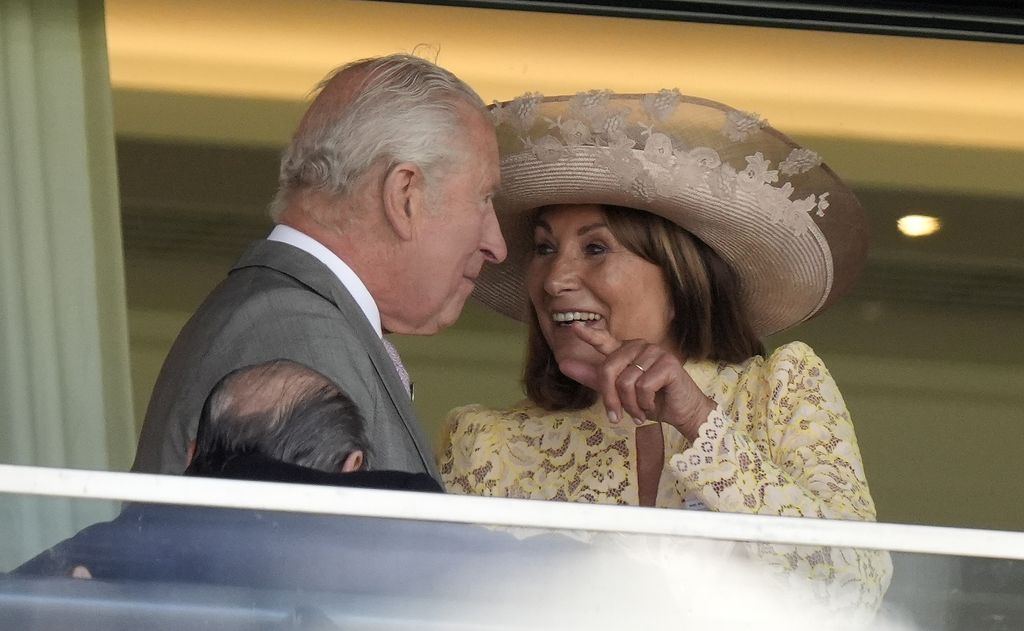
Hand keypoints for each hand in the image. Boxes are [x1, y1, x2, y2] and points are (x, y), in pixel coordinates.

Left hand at [557, 326, 715, 441]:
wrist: (682, 412)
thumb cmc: (651, 401)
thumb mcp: (618, 392)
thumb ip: (593, 378)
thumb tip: (564, 365)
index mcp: (625, 351)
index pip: (604, 341)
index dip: (589, 335)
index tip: (573, 327)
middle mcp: (639, 347)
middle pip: (608, 370)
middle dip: (610, 398)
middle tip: (617, 417)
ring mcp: (654, 352)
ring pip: (625, 382)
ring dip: (631, 405)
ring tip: (640, 411)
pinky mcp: (668, 364)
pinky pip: (643, 387)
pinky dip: (645, 403)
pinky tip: (653, 405)